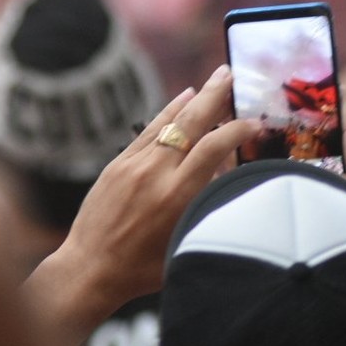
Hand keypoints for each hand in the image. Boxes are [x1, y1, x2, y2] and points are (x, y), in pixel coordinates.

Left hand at [36, 67, 259, 322]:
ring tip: (217, 78)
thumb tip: (228, 174)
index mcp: (177, 196)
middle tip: (234, 74)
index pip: (215, 148)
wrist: (88, 270)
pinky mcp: (118, 164)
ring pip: (170, 121)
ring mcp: (133, 165)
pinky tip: (184, 97)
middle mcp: (155, 174)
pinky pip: (149, 129)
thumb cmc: (143, 269)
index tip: (257, 123)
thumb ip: (208, 206)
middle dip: (217, 96)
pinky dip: (169, 111)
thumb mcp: (187, 239)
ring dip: (197, 98)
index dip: (239, 130)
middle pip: (192, 123)